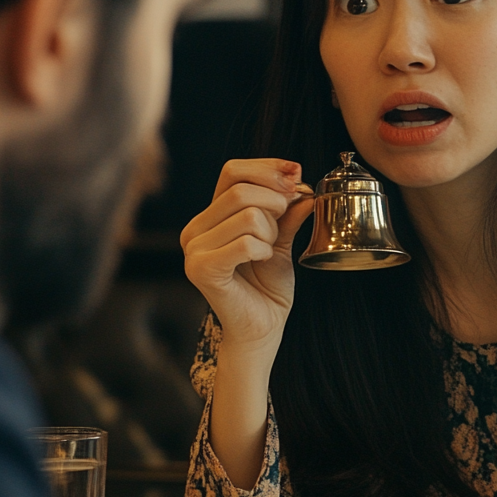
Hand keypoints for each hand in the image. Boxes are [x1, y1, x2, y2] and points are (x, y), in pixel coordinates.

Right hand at [181, 158, 314, 351]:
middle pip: (241, 190)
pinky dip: (264, 251)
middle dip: (275, 205)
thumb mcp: (282, 240)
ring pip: (247, 215)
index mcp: (208, 217)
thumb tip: (302, 186)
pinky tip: (262, 262)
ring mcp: (194, 250)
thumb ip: (288, 212)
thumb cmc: (267, 287)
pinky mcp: (202, 269)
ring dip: (270, 234)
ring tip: (267, 253)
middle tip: (280, 230)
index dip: (268, 168)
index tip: (297, 174)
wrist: (262, 328)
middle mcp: (194, 230)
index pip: (233, 171)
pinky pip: (246, 243)